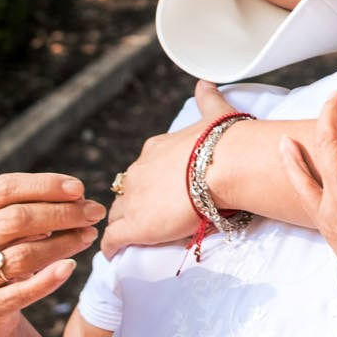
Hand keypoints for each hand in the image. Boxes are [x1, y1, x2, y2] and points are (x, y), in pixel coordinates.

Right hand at [0, 172, 105, 336]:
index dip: (44, 185)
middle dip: (62, 213)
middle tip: (94, 212)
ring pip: (23, 255)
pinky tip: (70, 267)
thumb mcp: (3, 226)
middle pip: (16, 219)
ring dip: (63, 243)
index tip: (79, 189)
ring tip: (89, 235)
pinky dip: (48, 278)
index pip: (5, 188)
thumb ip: (32, 208)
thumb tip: (78, 198)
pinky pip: (21, 292)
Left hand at [99, 79, 236, 252]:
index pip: (142, 168)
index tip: (158, 190)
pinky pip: (113, 239)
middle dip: (133, 202)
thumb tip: (205, 82)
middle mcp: (138, 171)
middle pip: (126, 191)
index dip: (148, 181)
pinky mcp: (135, 225)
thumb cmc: (224, 141)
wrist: (224, 165)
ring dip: (122, 223)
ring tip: (131, 237)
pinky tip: (114, 253)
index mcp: (155, 149)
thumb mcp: (213, 113)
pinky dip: (111, 247)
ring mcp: (134, 199)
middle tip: (149, 215)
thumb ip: (206, 99)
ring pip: (117, 214)